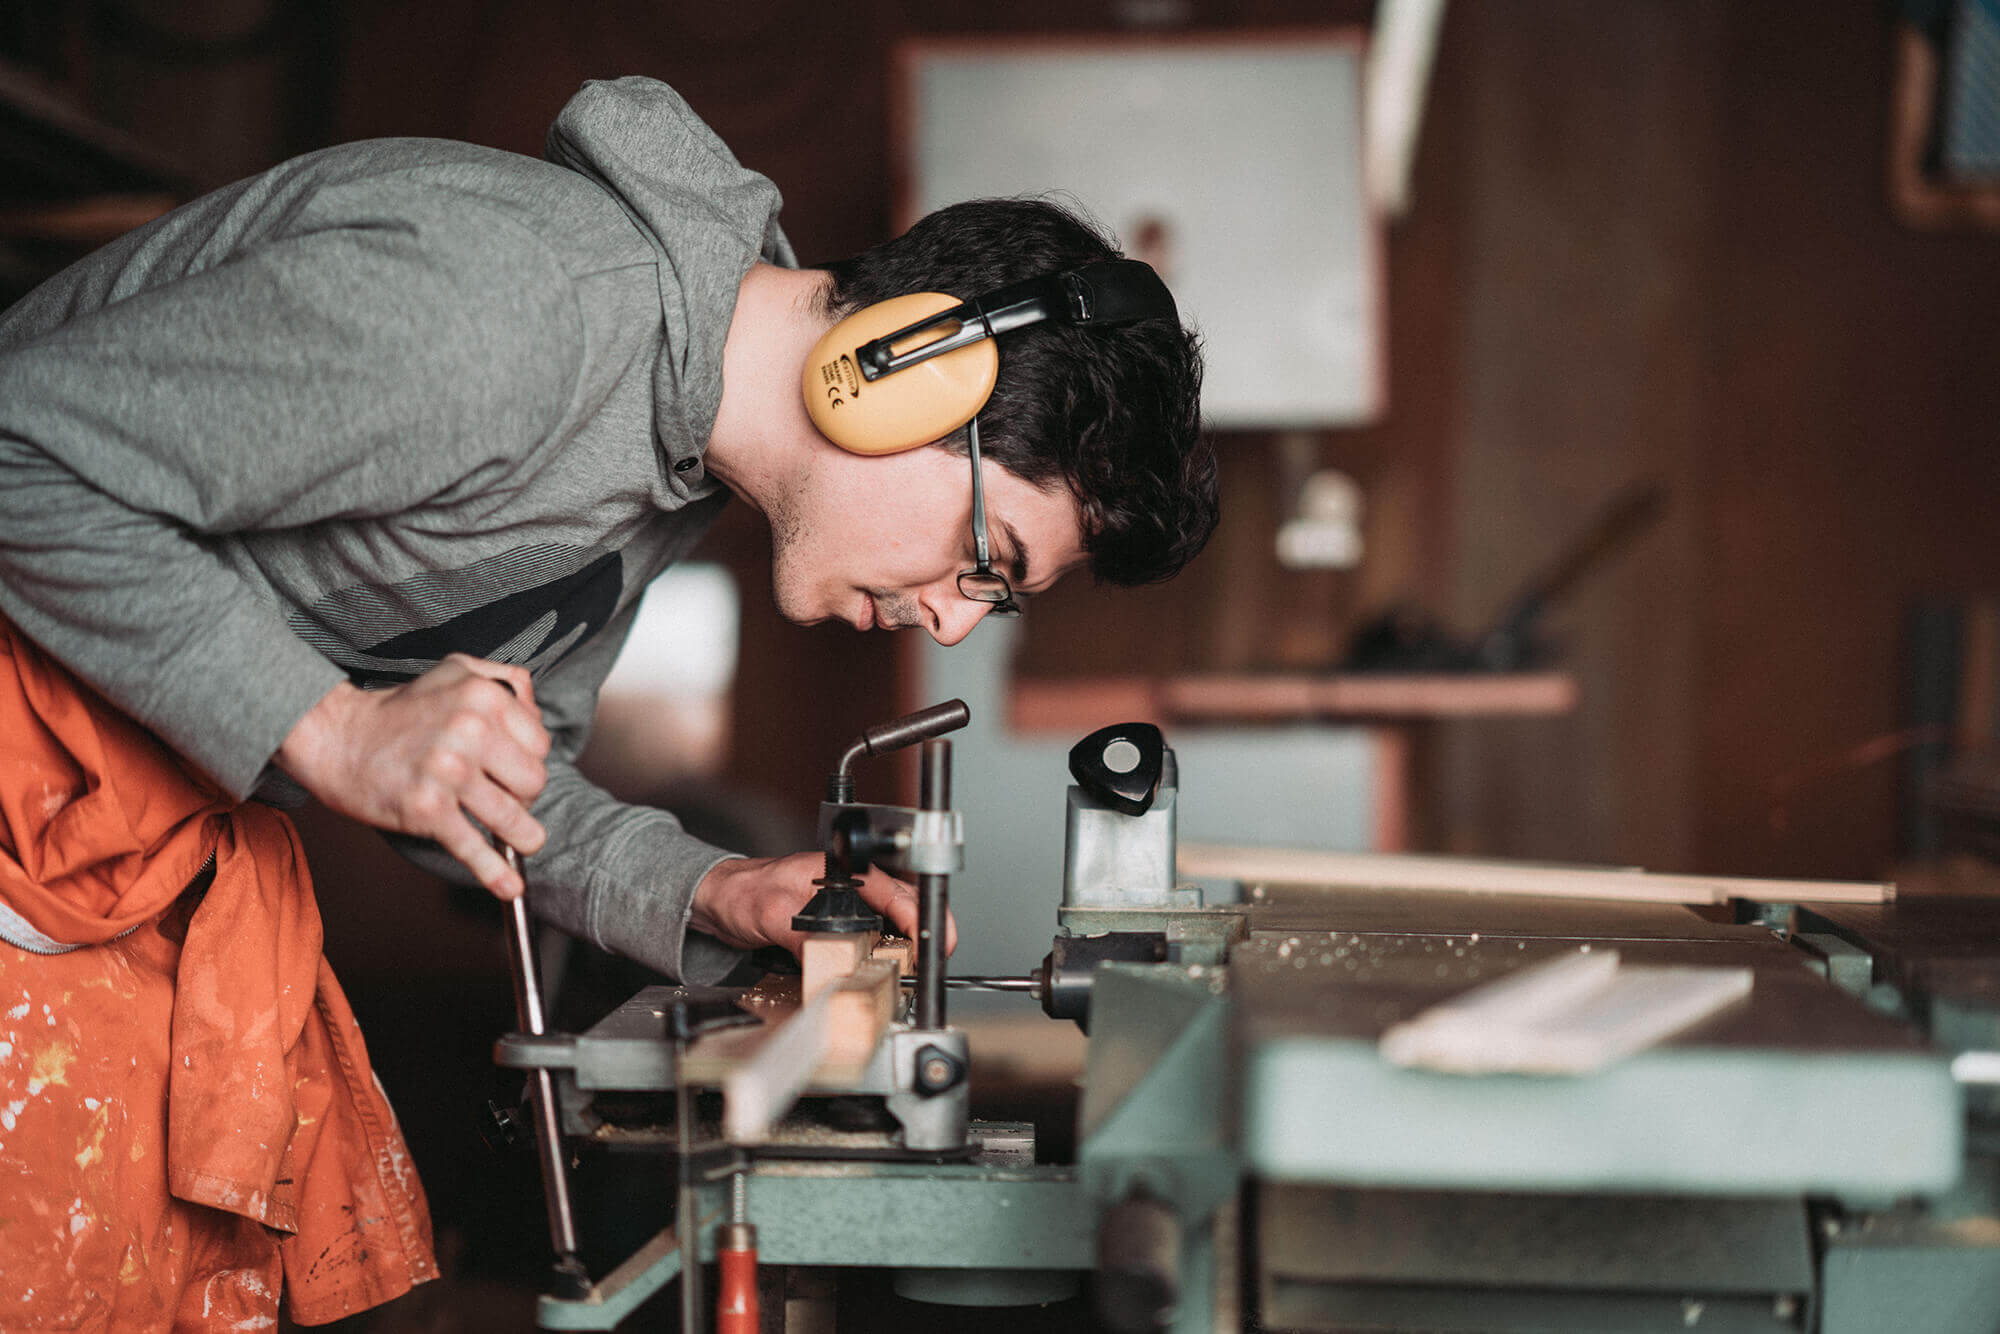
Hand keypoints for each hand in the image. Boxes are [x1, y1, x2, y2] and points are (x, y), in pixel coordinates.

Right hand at [275, 654, 549, 897]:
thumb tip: (537, 714)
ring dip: (523, 836)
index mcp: (484, 696)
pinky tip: (510, 887)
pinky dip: (495, 873)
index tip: (512, 771)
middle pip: (533, 781)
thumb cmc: (402, 708)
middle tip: (505, 799)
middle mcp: (470, 731)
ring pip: (513, 817)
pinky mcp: (427, 810)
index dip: (530, 761)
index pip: (540, 744)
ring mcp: (448, 772)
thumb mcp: (458, 671)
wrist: (338, 737)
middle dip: (525, 796)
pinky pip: (473, 847)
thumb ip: (507, 682)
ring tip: (525, 842)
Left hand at [690, 852, 959, 958]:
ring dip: (903, 946)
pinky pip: (869, 939)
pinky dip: (881, 955)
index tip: (930, 944)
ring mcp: (846, 906)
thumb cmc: (744, 891)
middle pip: (903, 907)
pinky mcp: (837, 925)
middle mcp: (851, 886)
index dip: (920, 918)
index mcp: (845, 871)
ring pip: (889, 924)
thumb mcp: (773, 913)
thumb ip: (804, 938)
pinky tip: (881, 970)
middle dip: (922, 934)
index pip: (897, 892)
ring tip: (910, 970)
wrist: (719, 901)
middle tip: (928, 964)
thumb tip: (829, 963)